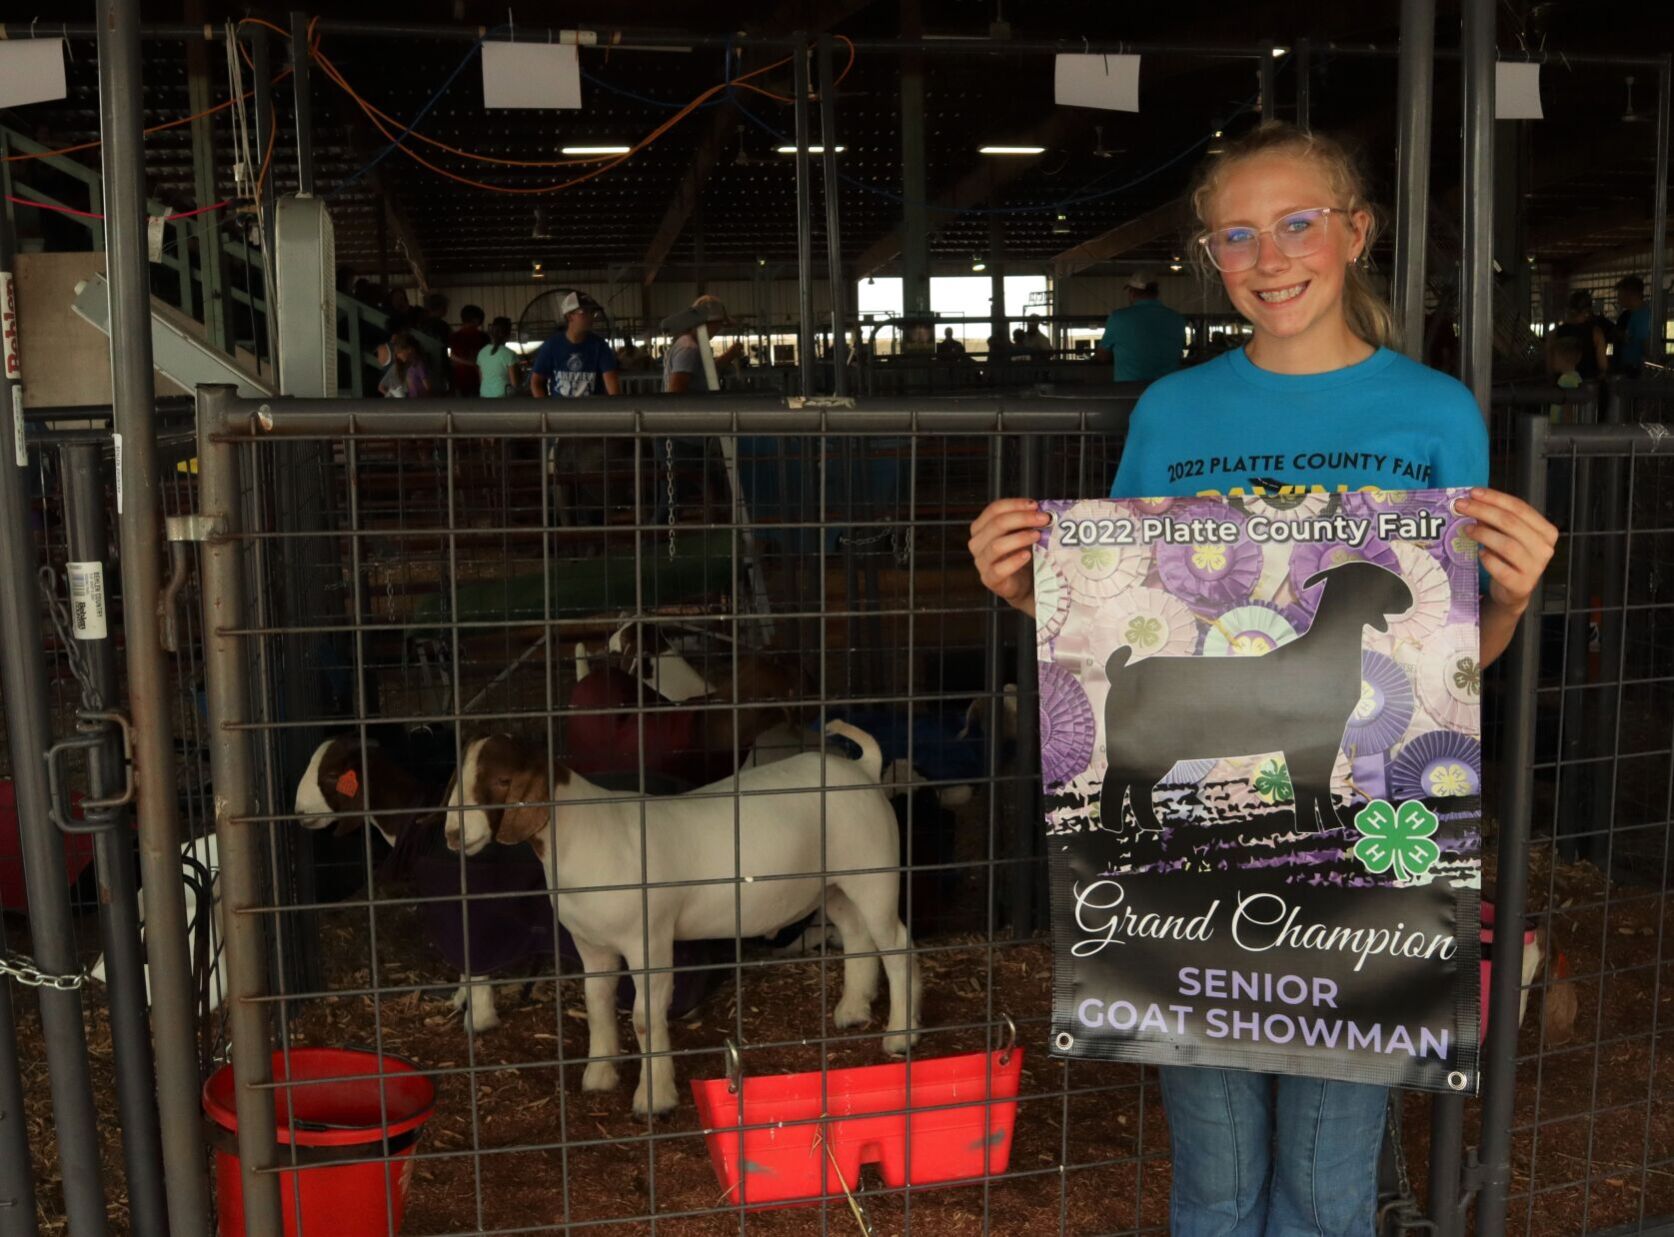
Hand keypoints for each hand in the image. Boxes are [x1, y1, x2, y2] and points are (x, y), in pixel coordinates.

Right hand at [969, 498, 1049, 615]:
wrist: (1024, 584)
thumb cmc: (1021, 554)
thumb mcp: (1021, 533)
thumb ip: (1026, 521)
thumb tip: (1043, 510)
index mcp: (981, 528)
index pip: (994, 509)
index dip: (1015, 504)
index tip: (1035, 505)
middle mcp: (977, 543)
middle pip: (996, 524)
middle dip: (1022, 518)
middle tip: (1042, 519)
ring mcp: (981, 563)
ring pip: (996, 546)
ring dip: (1020, 538)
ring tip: (1037, 536)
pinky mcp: (990, 579)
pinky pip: (999, 569)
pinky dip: (1014, 561)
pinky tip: (1027, 556)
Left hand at [1457, 487, 1556, 613]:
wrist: (1513, 591)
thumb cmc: (1510, 559)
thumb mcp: (1507, 535)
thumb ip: (1497, 520)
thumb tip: (1473, 502)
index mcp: (1546, 531)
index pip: (1520, 508)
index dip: (1495, 498)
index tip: (1472, 492)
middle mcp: (1545, 548)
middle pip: (1511, 523)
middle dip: (1483, 511)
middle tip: (1460, 506)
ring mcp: (1535, 568)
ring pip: (1507, 545)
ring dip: (1483, 534)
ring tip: (1466, 529)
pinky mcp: (1521, 585)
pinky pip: (1501, 568)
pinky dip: (1488, 559)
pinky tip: (1479, 554)